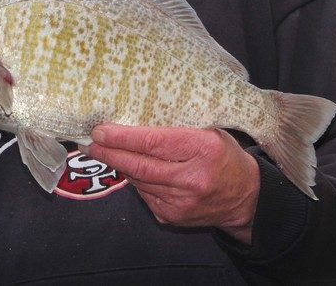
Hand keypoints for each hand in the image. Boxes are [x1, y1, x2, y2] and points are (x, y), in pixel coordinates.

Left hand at [81, 125, 259, 243]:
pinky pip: (144, 194)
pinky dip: (136, 180)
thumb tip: (133, 119)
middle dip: (110, 153)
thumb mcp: (209, 132)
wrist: (245, 198)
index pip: (153, 143)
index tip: (101, 131)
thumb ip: (177, 127)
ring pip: (138, 180)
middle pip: (139, 165)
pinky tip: (133, 169)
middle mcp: (191, 178)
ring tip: (105, 151)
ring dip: (121, 165)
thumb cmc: (224, 157)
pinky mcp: (172, 216)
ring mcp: (181, 202)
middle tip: (90, 143)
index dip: (123, 137)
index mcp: (203, 149)